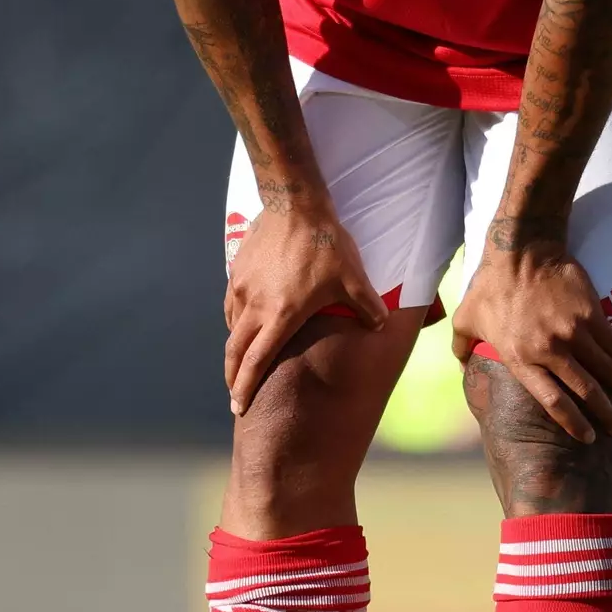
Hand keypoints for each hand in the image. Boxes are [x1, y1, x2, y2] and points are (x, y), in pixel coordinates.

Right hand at [224, 201, 386, 414]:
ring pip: (232, 328)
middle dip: (233, 378)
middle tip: (235, 396)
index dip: (245, 386)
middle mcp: (256, 307)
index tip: (238, 406)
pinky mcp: (237, 272)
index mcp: (282, 316)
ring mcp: (242, 289)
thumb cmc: (325, 244)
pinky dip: (234, 322)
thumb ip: (367, 306)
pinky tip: (242, 323)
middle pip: (235, 352)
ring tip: (240, 363)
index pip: (257, 360)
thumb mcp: (353, 278)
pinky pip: (231, 305)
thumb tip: (380, 325)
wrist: (294, 204)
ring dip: (235, 349)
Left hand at [452, 238, 611, 441]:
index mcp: (520, 358)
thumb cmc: (490, 286)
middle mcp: (549, 349)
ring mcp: (572, 332)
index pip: (553, 402)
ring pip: (604, 370)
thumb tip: (463, 369)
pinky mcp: (591, 313)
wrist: (521, 250)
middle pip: (585, 392)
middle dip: (605, 415)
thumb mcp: (466, 320)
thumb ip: (462, 349)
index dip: (573, 424)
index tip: (586, 437)